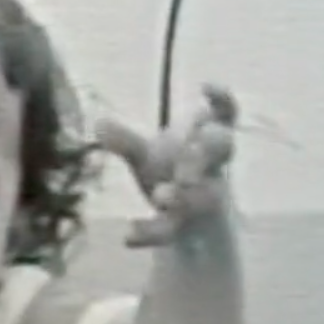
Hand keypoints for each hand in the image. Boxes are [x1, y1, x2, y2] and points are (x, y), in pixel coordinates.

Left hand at [97, 83, 236, 247]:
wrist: (184, 221)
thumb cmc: (170, 173)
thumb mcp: (146, 156)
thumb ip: (126, 142)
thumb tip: (97, 122)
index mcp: (205, 140)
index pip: (226, 115)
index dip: (222, 100)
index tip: (206, 86)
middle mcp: (213, 167)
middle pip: (220, 151)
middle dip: (202, 152)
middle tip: (184, 160)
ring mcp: (205, 198)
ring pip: (204, 196)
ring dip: (184, 195)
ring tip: (160, 197)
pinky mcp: (187, 228)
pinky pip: (172, 231)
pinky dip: (150, 233)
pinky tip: (128, 237)